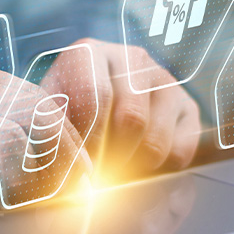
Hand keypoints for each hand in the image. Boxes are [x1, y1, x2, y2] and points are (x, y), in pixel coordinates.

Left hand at [42, 39, 200, 183]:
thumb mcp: (46, 121)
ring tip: (111, 173)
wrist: (89, 118)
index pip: (95, 99)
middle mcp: (131, 58)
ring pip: (155, 140)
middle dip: (110, 160)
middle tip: (96, 179)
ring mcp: (164, 79)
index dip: (87, 143)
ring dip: (132, 169)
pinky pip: (180, 151)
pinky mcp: (187, 106)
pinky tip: (137, 166)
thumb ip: (53, 141)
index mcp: (88, 53)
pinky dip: (158, 171)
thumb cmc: (61, 119)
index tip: (78, 171)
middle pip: (130, 120)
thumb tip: (70, 176)